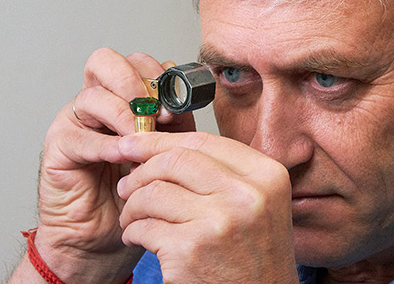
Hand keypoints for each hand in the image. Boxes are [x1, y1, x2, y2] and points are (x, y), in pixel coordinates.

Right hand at [30, 48, 195, 282]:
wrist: (108, 233)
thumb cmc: (137, 190)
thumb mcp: (166, 150)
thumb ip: (174, 123)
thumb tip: (182, 101)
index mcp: (123, 96)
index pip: (135, 61)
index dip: (157, 75)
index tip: (176, 104)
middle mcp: (96, 102)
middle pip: (105, 61)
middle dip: (135, 82)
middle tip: (155, 112)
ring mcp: (74, 122)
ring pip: (93, 96)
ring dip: (124, 115)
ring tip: (141, 139)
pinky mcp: (58, 148)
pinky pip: (80, 136)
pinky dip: (106, 144)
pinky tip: (123, 157)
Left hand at [117, 131, 298, 283]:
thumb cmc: (256, 254)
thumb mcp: (259, 202)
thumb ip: (224, 171)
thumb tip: (164, 147)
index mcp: (266, 176)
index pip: (203, 140)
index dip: (161, 139)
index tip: (134, 142)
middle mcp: (245, 195)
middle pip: (174, 160)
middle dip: (140, 169)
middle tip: (127, 183)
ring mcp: (218, 222)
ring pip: (153, 192)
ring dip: (133, 205)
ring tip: (134, 217)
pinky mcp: (189, 251)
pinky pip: (144, 227)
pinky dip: (133, 232)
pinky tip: (138, 239)